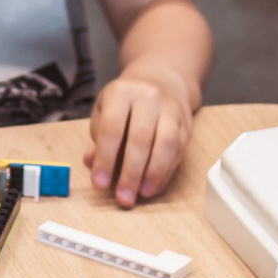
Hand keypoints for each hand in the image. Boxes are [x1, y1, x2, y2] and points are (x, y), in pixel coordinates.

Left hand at [88, 71, 193, 206]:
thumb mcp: (105, 110)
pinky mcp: (186, 122)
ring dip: (153, 174)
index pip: (112, 128)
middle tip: (123, 197)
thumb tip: (91, 163)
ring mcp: (171, 109)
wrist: (161, 80)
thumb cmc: (127, 102)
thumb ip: (98, 138)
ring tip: (142, 193)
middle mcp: (148, 97)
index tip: (100, 183)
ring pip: (166, 144)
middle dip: (130, 173)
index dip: (105, 159)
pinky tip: (155, 185)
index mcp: (122, 92)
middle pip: (140, 139)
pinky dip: (166, 172)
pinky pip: (178, 150)